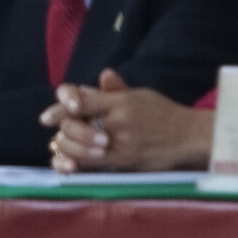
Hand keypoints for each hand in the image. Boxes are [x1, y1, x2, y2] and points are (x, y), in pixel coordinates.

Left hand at [39, 69, 209, 172]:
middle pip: (74, 124)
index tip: (46, 118)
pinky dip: (76, 163)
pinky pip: (91, 163)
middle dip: (63, 131)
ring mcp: (121, 140)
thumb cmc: (164, 114)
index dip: (60, 108)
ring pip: (78, 146)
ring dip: (67, 148)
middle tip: (57, 135)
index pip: (81, 100)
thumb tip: (103, 75)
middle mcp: (119, 118)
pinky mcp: (124, 160)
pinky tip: (71, 163)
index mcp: (121, 100)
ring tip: (65, 148)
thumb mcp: (141, 96)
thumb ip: (116, 90)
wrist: (190, 136)